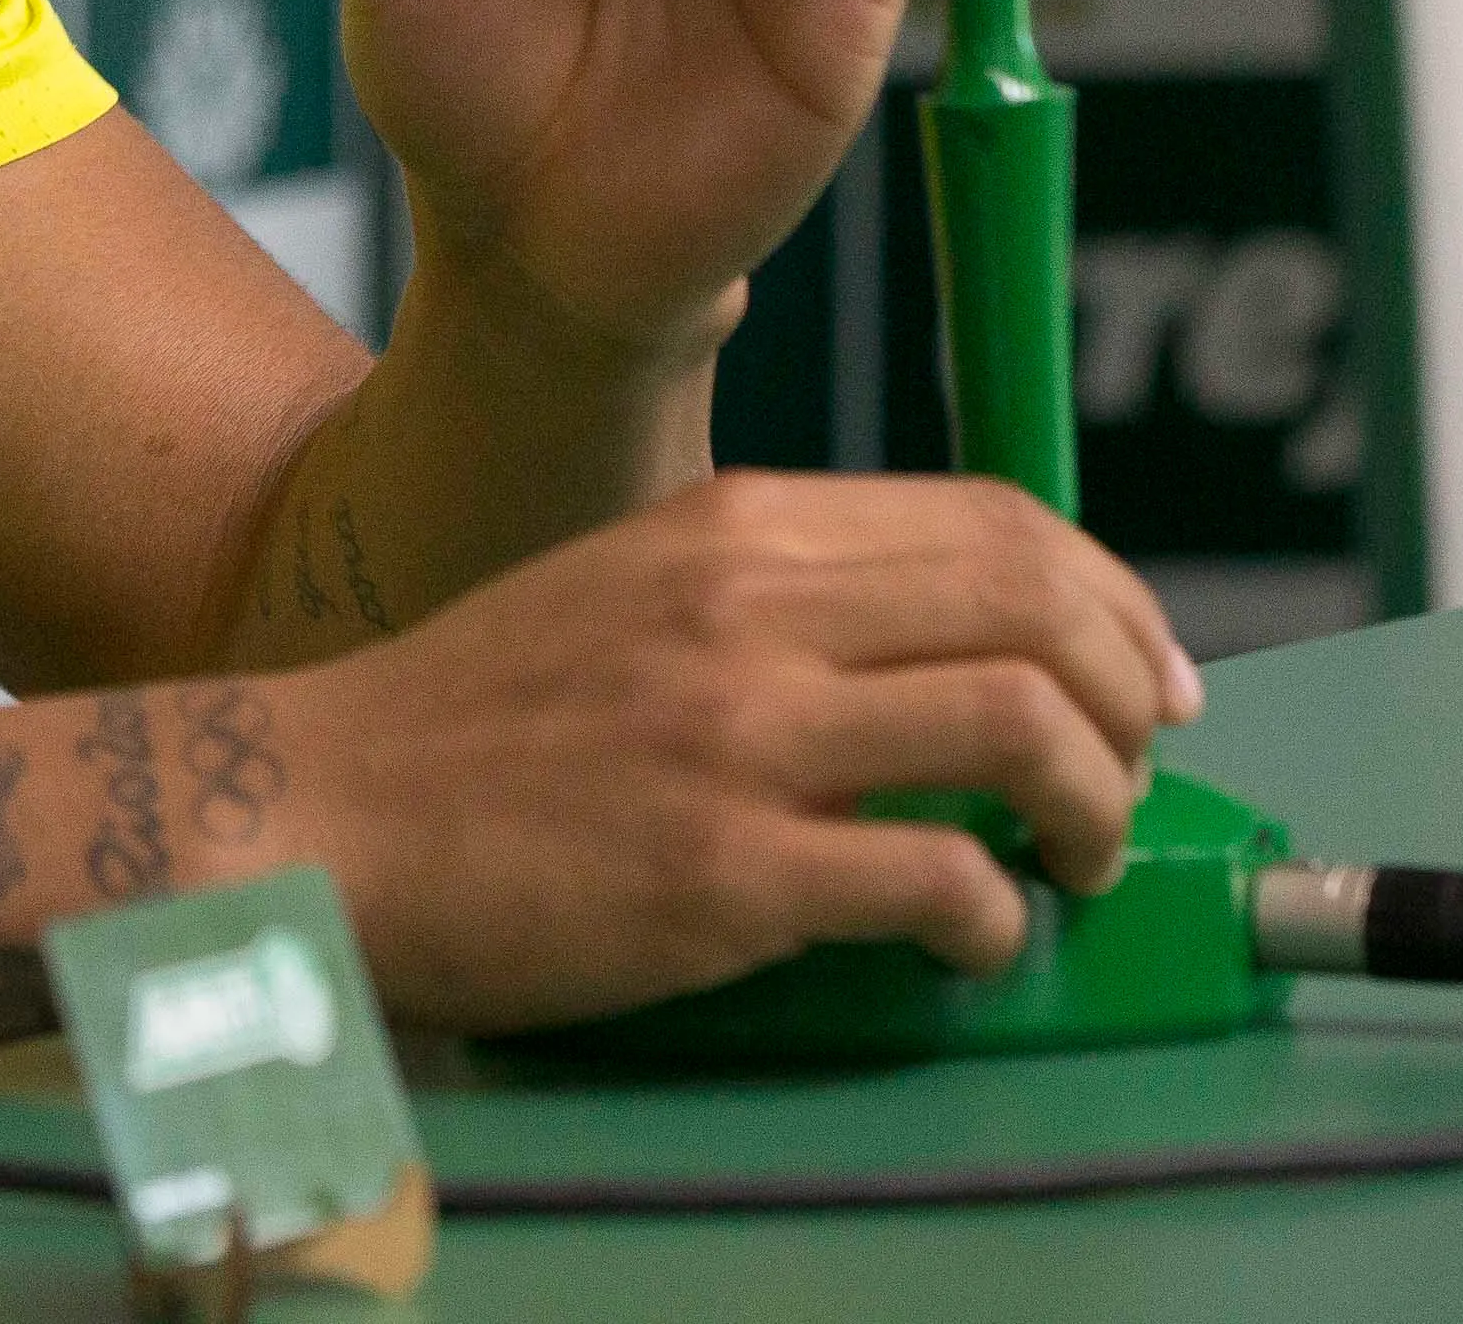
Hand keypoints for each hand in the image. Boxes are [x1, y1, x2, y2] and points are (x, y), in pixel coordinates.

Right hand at [276, 470, 1198, 1030]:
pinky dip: (995, 921)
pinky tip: (969, 942)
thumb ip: (771, 595)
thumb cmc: (467, 724)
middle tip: (1130, 773)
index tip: (1145, 675)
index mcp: (731, 527)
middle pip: (1036, 607)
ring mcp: (738, 736)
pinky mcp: (725, 872)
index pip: (994, 521)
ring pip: (1021, 727)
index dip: (1112, 599)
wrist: (316, 815)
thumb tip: (937, 644)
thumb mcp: (624, 589)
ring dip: (1092, 807)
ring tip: (1070, 858)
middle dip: (1128, 699)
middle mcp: (746, 606)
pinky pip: (942, 881)